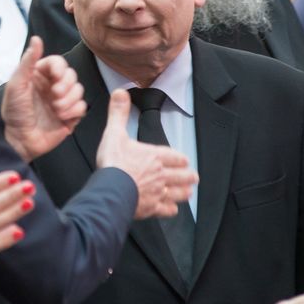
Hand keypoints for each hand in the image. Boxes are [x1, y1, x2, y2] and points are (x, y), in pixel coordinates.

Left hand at [1, 36, 86, 161]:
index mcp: (40, 76)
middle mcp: (53, 86)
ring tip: (55, 109)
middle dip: (66, 86)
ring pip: (80, 91)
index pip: (59, 63)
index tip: (55, 77)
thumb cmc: (13, 112)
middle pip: (72, 75)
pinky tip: (61, 118)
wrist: (18, 140)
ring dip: (69, 100)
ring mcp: (62, 101)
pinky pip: (82, 107)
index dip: (60, 69)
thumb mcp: (17, 84)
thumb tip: (37, 39)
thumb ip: (28, 61)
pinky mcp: (70, 116)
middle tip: (54, 96)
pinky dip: (74, 111)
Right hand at [95, 90, 196, 218]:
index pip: (175, 157)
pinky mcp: (152, 208)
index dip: (181, 159)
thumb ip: (119, 113)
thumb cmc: (113, 163)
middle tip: (193, 177)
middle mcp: (161, 174)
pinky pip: (167, 210)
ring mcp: (158, 193)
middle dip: (188, 176)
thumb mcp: (114, 132)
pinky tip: (171, 209)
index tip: (183, 160)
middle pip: (182, 176)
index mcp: (155, 156)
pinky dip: (170, 209)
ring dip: (184, 192)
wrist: (110, 190)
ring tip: (188, 192)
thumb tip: (121, 93)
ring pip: (179, 193)